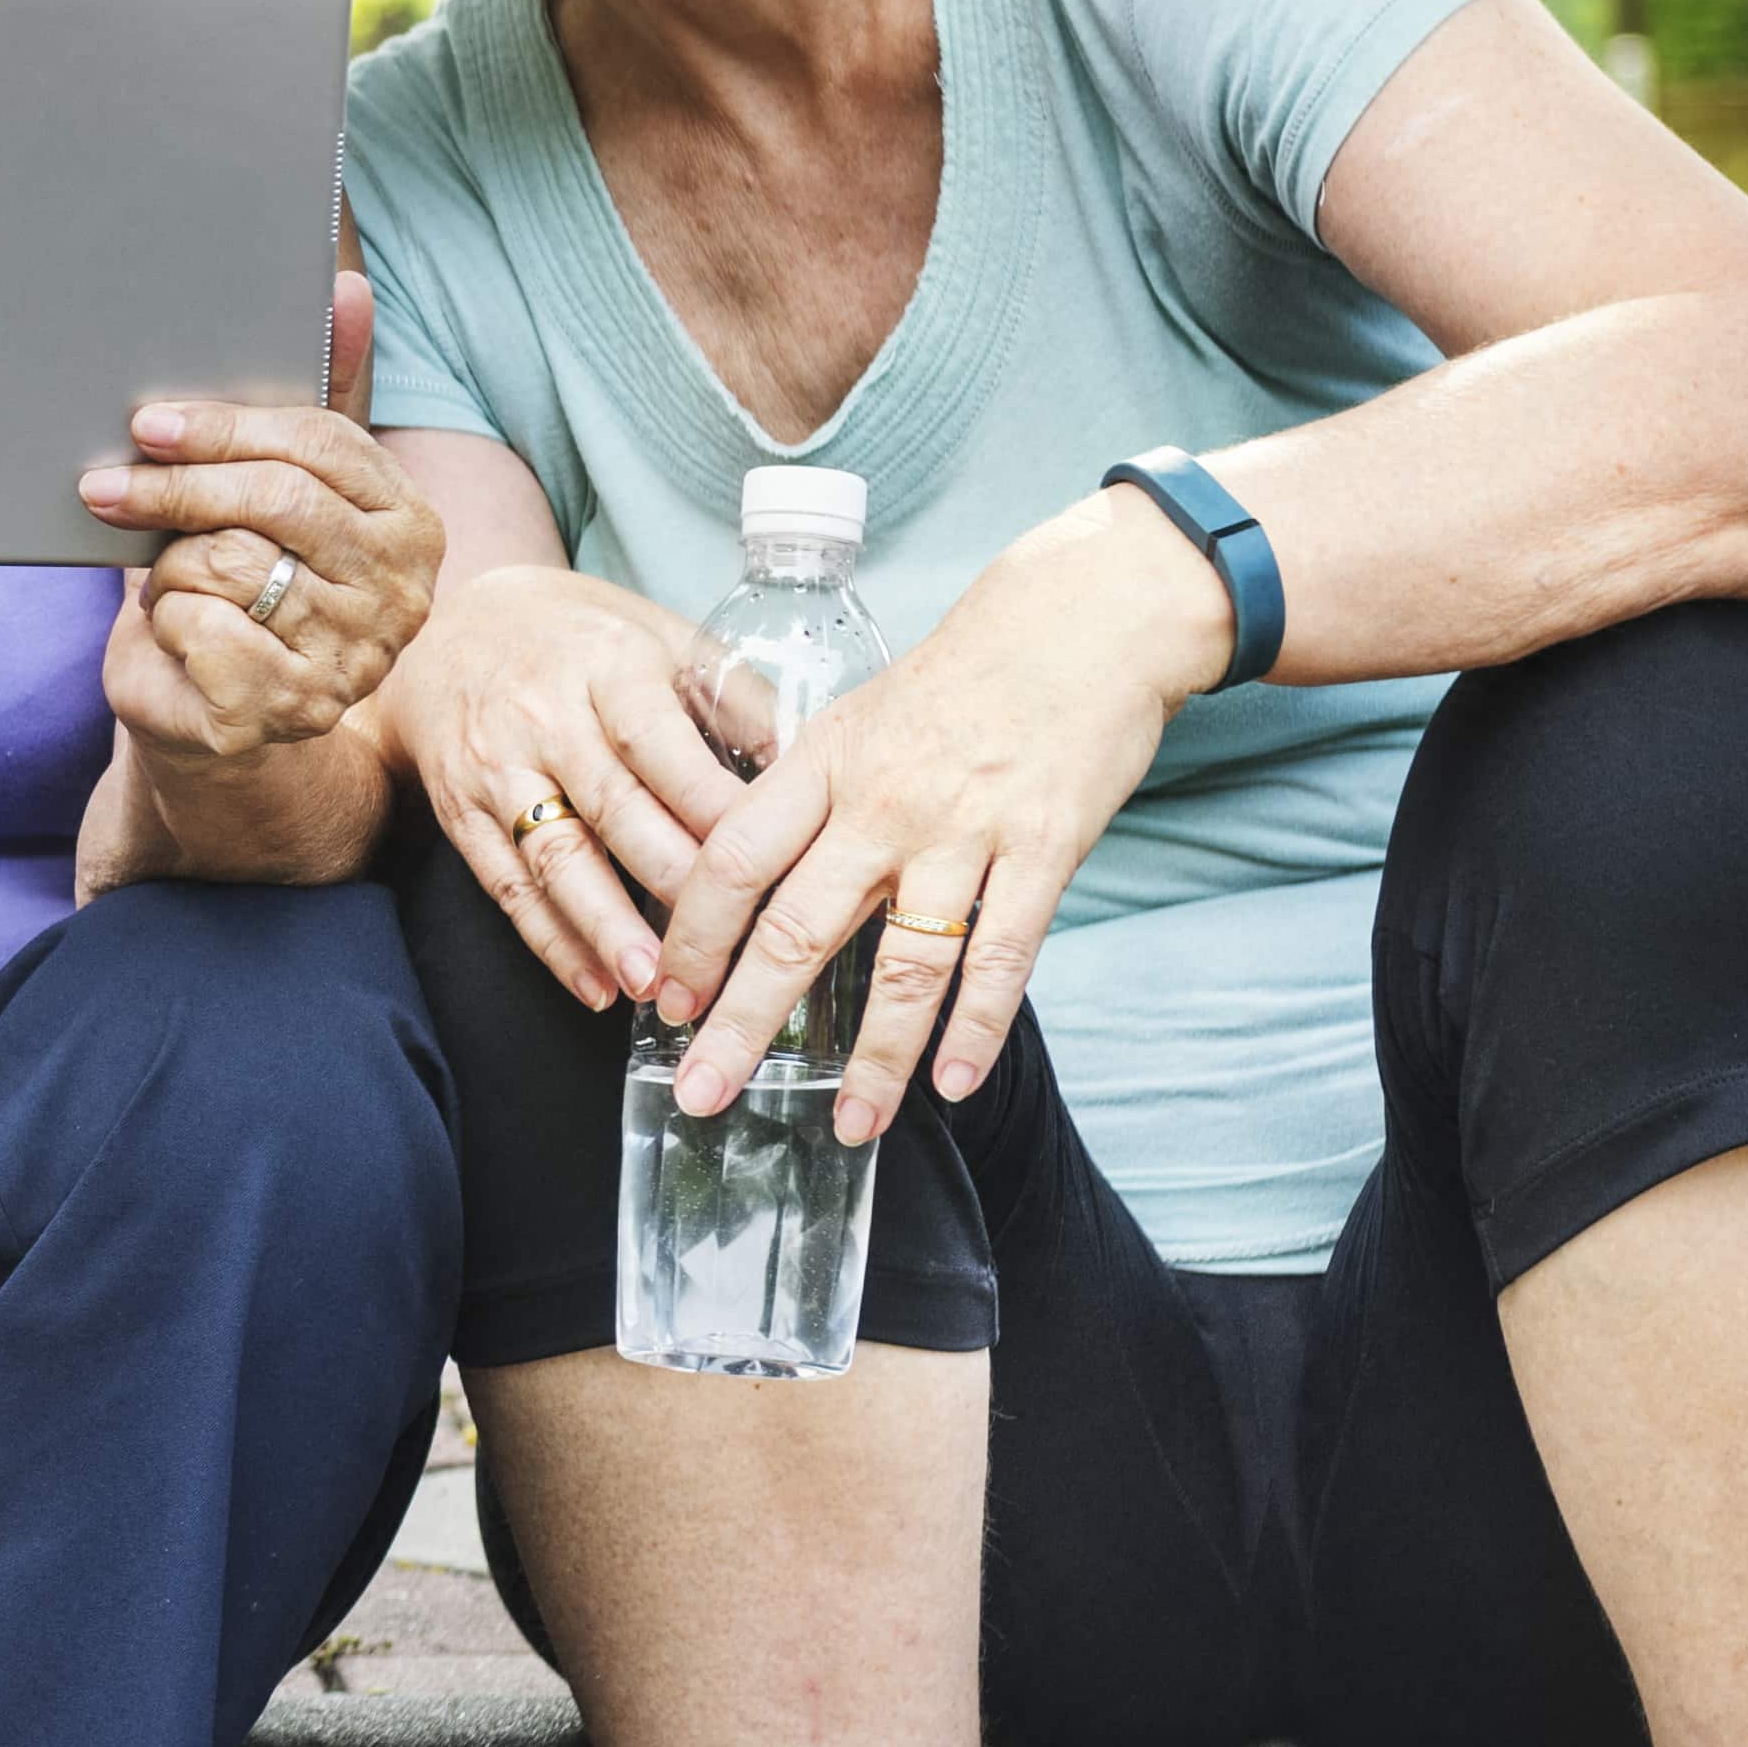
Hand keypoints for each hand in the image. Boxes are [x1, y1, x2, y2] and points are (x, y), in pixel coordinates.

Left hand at [80, 281, 440, 768]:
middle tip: (104, 485)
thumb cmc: (239, 584)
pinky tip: (176, 634)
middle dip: (179, 486)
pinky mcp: (293, 709)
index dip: (225, 427)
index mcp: (410, 525)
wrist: (209, 713)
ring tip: (169, 580)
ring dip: (172, 567)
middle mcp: (401, 595)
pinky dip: (168, 624)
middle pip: (276, 499)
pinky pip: (206, 631)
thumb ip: (312, 396)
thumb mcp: (270, 487)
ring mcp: (354, 659)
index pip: (319, 445)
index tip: (148, 424)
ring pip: (232, 564)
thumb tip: (349, 287)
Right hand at [387, 562, 751, 1009]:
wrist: (453, 630)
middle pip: (612, 808)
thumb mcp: (662, 634)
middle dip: (669, 882)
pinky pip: (508, 887)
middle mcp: (545, 718)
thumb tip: (808, 765)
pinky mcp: (464, 815)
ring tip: (654, 985)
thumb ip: (733, 697)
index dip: (711, 807)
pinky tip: (595, 986)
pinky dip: (551, 942)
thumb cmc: (582, 637)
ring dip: (604, 927)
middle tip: (723, 946)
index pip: (661, 745)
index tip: (767, 863)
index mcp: (607, 667)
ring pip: (554, 857)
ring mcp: (497, 770)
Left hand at [650, 490, 1233, 1132]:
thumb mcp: (859, 714)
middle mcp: (882, 802)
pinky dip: (976, 1029)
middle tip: (704, 1094)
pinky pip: (1001, 957)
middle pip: (796, 928)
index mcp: (824, 763)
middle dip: (743, 1022)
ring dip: (874, 1059)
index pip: (731, 861)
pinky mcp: (1043, 851)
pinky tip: (951, 1084)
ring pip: (903, 966)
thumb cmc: (963, 673)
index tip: (664, 1000)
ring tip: (853, 1126)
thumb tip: (746, 870)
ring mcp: (964, 830)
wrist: (1083, 620)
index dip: (691, 937)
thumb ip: (809, 792)